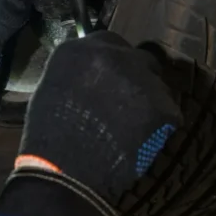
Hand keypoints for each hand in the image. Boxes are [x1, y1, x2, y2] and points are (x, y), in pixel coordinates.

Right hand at [14, 30, 182, 214]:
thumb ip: (74, 75)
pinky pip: (168, 112)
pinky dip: (159, 126)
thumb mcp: (50, 93)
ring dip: (148, 102)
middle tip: (124, 106)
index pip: (107, 42)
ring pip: (157, 85)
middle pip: (138, 59)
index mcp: (78, 50)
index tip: (108, 80)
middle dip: (134, 79)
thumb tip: (90, 76)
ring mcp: (141, 79)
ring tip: (129, 129)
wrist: (65, 173)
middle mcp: (113, 55)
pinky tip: (139, 141)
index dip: (111, 63)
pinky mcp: (162, 105)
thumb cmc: (47, 140)